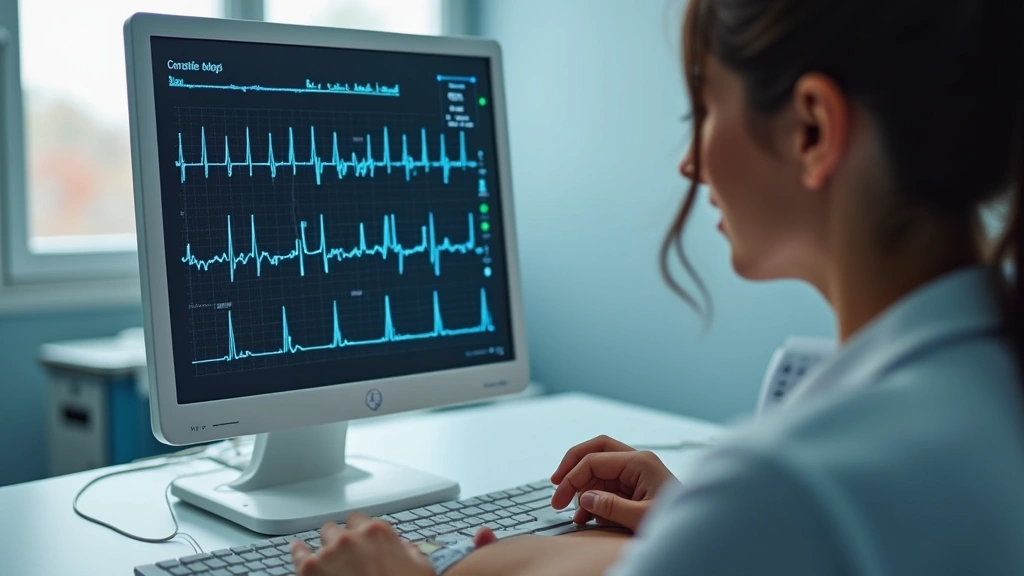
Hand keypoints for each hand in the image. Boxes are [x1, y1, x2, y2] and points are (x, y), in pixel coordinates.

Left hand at [291, 513, 434, 575]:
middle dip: (341, 541)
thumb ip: (412, 554)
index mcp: (377, 534)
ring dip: (326, 549)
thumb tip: (406, 550)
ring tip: (328, 562)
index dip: (360, 533)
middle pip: (337, 529)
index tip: (361, 543)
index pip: (361, 520)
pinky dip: (299, 553)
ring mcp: (328, 553)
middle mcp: (350, 538)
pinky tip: (299, 552)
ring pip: (321, 539)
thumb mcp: (422, 571)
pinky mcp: (309, 570)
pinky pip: (298, 554)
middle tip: (346, 557)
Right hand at [550, 435, 675, 530]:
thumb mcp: (641, 517)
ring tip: (574, 511)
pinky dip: (593, 497)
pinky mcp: (635, 486)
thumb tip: (585, 498)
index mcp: (640, 462)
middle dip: (573, 466)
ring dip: (583, 487)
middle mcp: (637, 462)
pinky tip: (586, 515)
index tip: (560, 499)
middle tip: (556, 484)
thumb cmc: (676, 521)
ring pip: (599, 469)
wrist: (697, 530)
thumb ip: (611, 506)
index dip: (572, 478)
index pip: (595, 460)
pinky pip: (607, 484)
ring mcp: (636, 473)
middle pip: (596, 451)